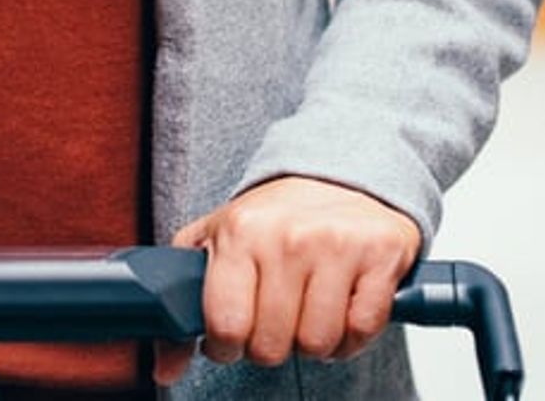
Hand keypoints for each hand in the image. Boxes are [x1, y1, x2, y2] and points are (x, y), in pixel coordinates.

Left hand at [154, 176, 421, 382]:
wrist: (336, 175)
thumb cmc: (270, 220)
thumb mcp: (215, 245)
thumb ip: (182, 305)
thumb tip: (164, 369)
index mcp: (240, 230)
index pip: (226, 324)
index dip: (226, 345)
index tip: (232, 335)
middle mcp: (287, 236)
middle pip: (272, 346)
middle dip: (271, 343)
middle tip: (275, 313)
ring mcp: (336, 244)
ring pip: (318, 345)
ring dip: (313, 339)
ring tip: (308, 306)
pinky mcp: (380, 255)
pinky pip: (361, 332)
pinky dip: (352, 335)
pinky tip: (341, 304)